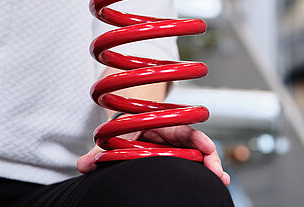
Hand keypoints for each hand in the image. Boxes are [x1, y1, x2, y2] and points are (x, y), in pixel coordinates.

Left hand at [77, 124, 229, 186]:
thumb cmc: (121, 127)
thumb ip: (100, 152)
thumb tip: (82, 165)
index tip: (206, 147)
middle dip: (208, 155)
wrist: (124, 124)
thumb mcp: (114, 136)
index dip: (194, 138)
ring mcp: (176, 145)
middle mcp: (171, 133)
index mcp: (157, 123)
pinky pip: (194, 161)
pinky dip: (205, 169)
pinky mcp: (178, 154)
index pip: (179, 128)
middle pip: (194, 142)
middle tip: (218, 171)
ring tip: (220, 179)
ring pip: (197, 153)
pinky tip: (215, 181)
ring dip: (210, 165)